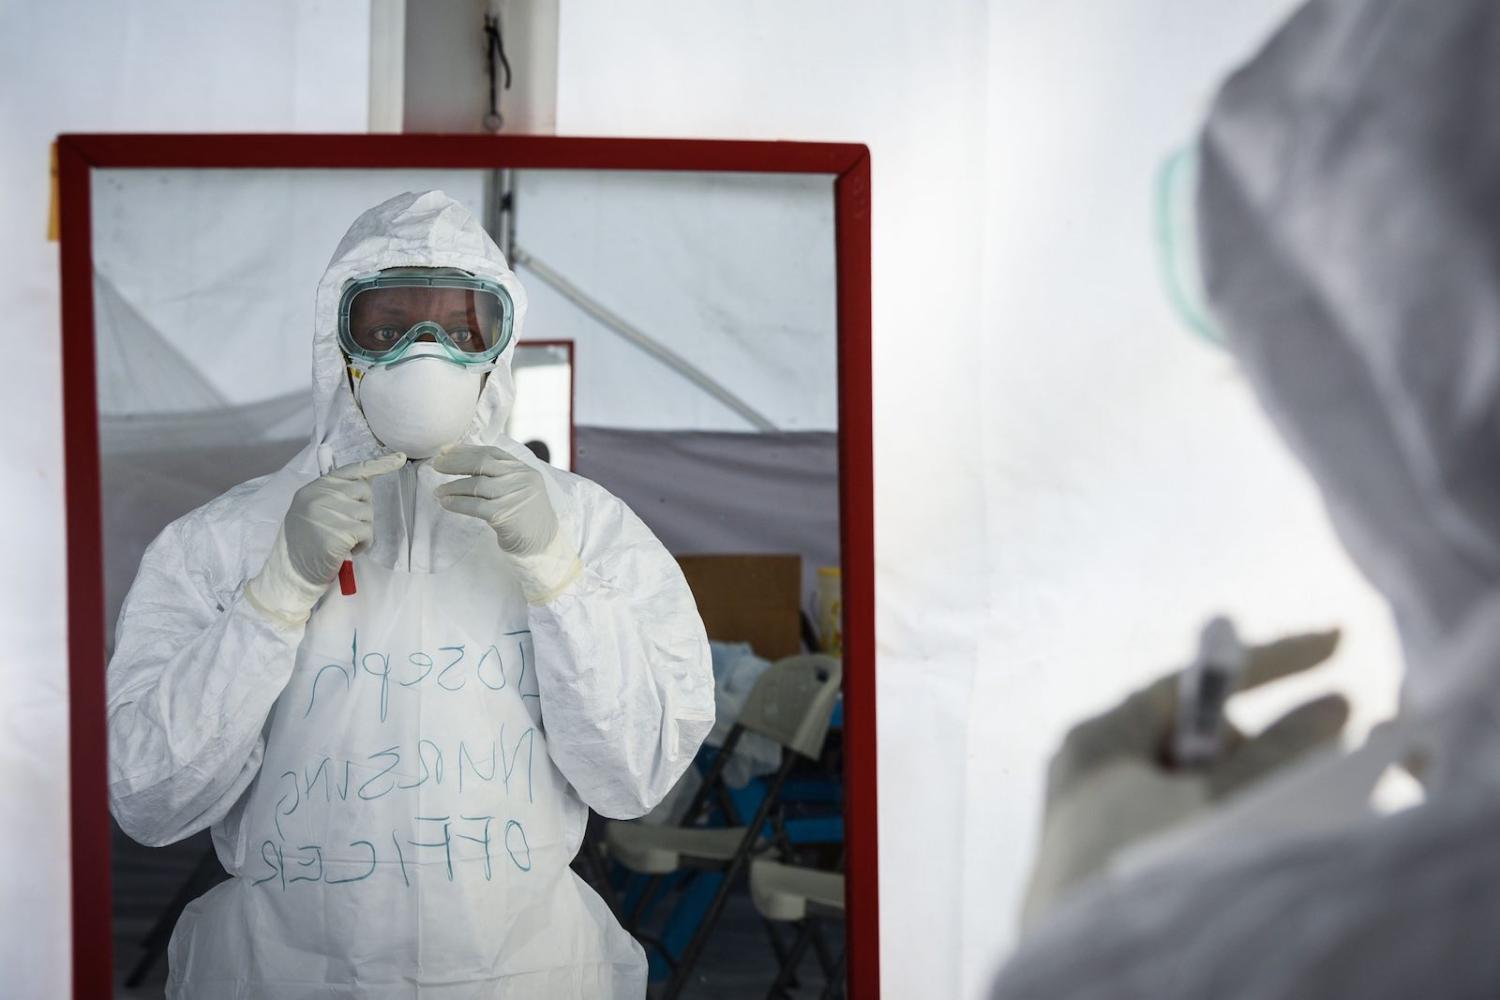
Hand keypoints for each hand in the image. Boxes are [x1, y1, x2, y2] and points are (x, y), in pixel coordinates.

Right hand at [246, 452, 405, 623]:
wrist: (292, 572)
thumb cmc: (305, 543)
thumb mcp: (311, 510)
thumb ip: (333, 494)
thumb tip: (366, 480)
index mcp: (314, 488)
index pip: (352, 470)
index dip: (379, 464)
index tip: (399, 458)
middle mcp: (321, 496)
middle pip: (364, 491)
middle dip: (362, 509)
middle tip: (346, 526)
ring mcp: (331, 513)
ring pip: (368, 513)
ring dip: (362, 530)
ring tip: (343, 541)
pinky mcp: (341, 532)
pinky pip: (368, 532)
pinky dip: (363, 544)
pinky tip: (348, 550)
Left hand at [432, 444, 558, 555]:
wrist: (543, 544)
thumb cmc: (526, 516)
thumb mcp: (519, 488)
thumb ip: (500, 475)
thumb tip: (462, 462)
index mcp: (523, 469)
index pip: (491, 452)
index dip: (465, 449)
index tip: (445, 450)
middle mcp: (521, 478)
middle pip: (482, 463)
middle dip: (455, 463)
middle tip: (436, 465)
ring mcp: (515, 496)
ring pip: (476, 484)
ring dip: (452, 486)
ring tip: (438, 491)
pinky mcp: (506, 515)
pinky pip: (475, 505)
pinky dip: (457, 503)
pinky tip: (446, 503)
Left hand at [1019, 629, 1346, 931]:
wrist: (1087, 971)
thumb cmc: (1145, 867)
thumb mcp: (1221, 801)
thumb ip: (1280, 753)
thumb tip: (1335, 708)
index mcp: (1099, 737)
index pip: (1193, 681)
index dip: (1268, 661)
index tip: (1334, 645)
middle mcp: (1093, 771)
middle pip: (1200, 738)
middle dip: (1262, 746)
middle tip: (1317, 754)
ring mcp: (1102, 821)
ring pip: (1197, 788)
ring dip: (1249, 793)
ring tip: (1280, 811)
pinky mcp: (1115, 865)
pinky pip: (1184, 827)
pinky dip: (1225, 826)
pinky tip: (1248, 843)